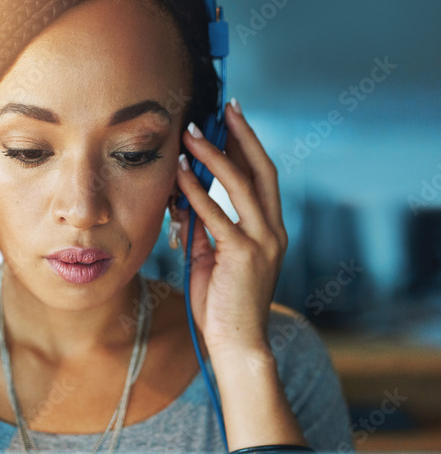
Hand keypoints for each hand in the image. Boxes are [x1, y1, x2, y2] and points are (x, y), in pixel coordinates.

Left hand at [174, 101, 287, 357]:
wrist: (236, 346)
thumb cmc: (222, 307)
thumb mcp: (208, 260)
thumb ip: (201, 230)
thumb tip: (181, 201)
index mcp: (270, 232)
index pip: (262, 178)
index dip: (248, 146)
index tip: (232, 120)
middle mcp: (273, 232)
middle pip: (261, 170)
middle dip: (242, 135)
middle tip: (225, 107)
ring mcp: (263, 242)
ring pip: (241, 185)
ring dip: (214, 155)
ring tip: (191, 134)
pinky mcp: (244, 255)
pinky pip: (217, 215)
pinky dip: (198, 192)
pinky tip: (180, 175)